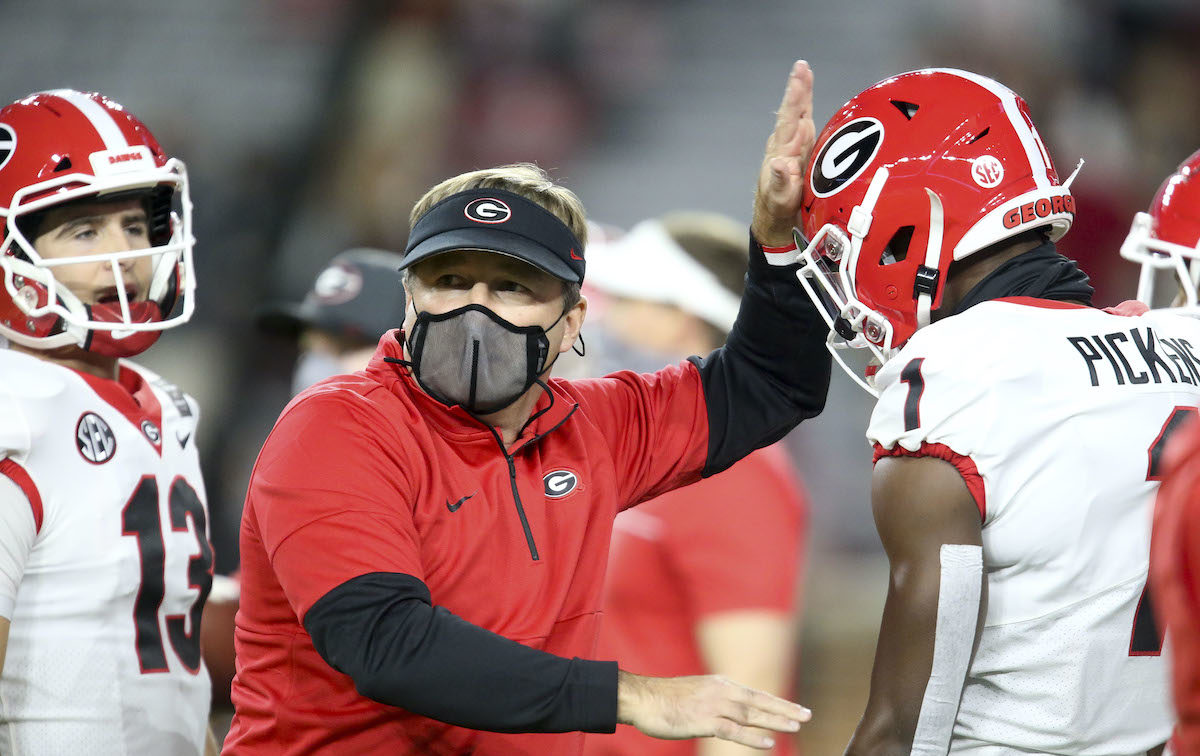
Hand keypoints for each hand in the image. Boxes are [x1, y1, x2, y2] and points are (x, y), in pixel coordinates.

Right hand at [616, 670, 810, 749]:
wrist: (643, 698)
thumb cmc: (667, 698)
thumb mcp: (698, 692)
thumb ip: (717, 699)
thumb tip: (733, 709)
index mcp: (721, 684)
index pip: (756, 694)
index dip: (779, 702)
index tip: (798, 709)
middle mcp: (722, 692)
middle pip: (760, 702)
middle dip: (785, 710)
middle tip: (807, 716)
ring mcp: (714, 706)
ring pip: (751, 714)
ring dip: (774, 721)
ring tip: (795, 727)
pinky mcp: (704, 721)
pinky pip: (732, 730)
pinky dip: (751, 737)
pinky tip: (767, 743)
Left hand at [752, 60, 815, 247]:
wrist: (776, 219)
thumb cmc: (778, 210)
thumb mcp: (780, 199)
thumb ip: (782, 182)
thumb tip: (782, 164)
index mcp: (782, 153)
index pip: (789, 120)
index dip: (796, 98)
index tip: (798, 78)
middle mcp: (786, 146)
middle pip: (793, 113)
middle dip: (798, 89)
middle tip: (801, 66)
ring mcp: (792, 148)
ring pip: (798, 117)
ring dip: (802, 95)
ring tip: (804, 73)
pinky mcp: (800, 154)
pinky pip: (805, 127)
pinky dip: (806, 111)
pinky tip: (807, 99)